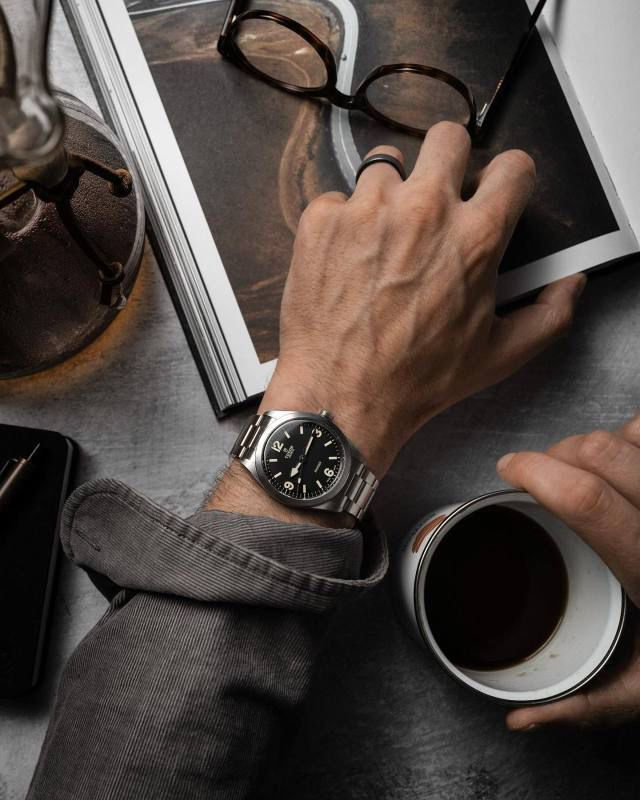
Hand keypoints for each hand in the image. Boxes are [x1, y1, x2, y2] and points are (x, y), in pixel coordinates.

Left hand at [262, 122, 584, 477]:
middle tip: (437, 196)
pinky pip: (338, 197)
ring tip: (383, 236)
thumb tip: (569, 284)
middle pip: (448, 136)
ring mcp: (367, 209)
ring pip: (387, 164)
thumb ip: (548, 314)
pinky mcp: (321, 219)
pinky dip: (344, 221)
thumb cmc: (417, 378)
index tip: (495, 191)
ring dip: (390, 193)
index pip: (512, 166)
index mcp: (475, 237)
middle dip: (449, 160)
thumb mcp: (499, 355)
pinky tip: (347, 258)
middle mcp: (423, 210)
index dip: (508, 179)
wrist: (342, 395)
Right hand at [497, 413, 639, 729]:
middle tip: (539, 470)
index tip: (508, 468)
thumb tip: (520, 717)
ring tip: (583, 465)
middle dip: (556, 451)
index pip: (588, 502)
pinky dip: (631, 435)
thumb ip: (584, 707)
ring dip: (597, 441)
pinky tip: (623, 458)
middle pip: (603, 452)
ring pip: (633, 432)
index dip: (537, 472)